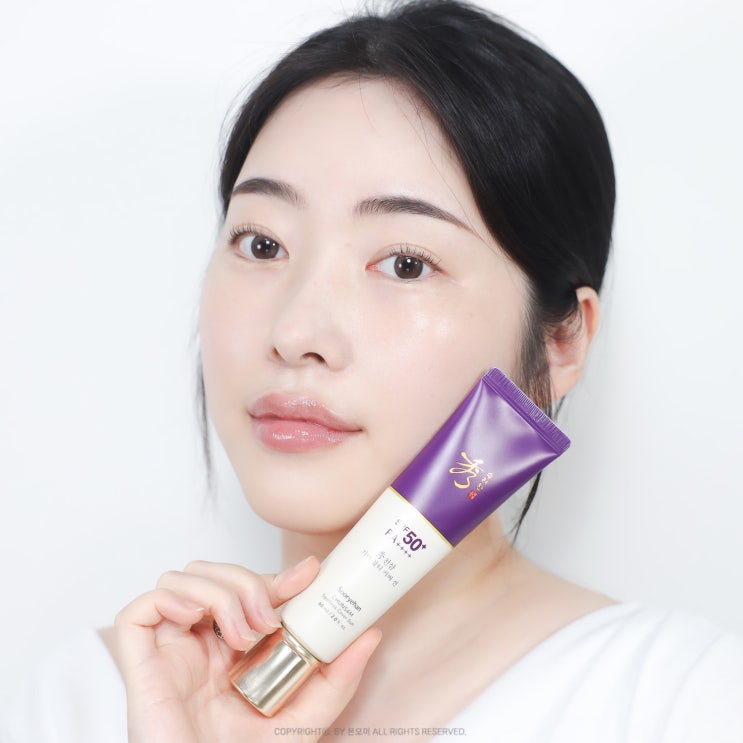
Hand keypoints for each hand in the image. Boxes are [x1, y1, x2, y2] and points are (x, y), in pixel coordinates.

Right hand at [113, 557, 380, 742]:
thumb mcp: (304, 720)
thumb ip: (337, 680)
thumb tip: (371, 634)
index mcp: (232, 651)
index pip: (249, 590)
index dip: (276, 576)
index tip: (309, 574)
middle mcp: (200, 644)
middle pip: (213, 574)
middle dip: (247, 583)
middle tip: (268, 622)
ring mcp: (169, 651)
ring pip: (181, 580)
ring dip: (217, 592)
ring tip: (239, 635)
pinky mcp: (139, 664)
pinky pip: (140, 609)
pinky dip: (169, 598)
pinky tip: (194, 620)